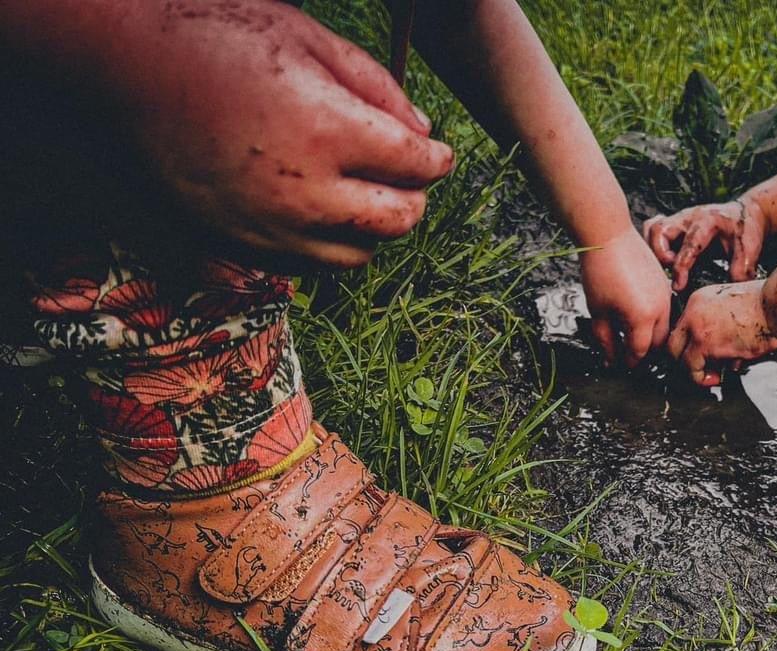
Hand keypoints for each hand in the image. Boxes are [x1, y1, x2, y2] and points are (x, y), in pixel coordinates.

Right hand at [106, 1, 454, 265]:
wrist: (119, 64)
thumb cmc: (215, 36)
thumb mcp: (307, 37)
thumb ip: (375, 87)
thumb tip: (422, 132)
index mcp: (329, 132)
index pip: (416, 167)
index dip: (437, 160)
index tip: (438, 154)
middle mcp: (305, 192)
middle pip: (397, 221)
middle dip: (414, 198)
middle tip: (408, 178)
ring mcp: (269, 226)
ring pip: (357, 256)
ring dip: (373, 230)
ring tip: (364, 197)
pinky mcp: (236, 244)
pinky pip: (305, 269)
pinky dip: (326, 248)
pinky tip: (319, 216)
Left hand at [580, 230, 673, 366]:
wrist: (609, 235)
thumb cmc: (600, 270)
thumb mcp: (598, 311)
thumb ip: (605, 340)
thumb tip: (610, 360)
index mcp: (643, 318)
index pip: (639, 351)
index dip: (629, 362)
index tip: (620, 365)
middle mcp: (660, 308)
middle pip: (657, 343)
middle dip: (643, 353)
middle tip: (626, 356)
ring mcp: (665, 295)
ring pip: (664, 327)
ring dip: (650, 337)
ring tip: (631, 338)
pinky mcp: (664, 284)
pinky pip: (664, 310)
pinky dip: (654, 320)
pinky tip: (637, 317)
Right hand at [642, 197, 766, 291]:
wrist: (745, 213)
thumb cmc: (745, 230)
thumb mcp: (749, 250)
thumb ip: (740, 271)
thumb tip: (725, 294)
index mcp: (708, 221)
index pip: (688, 244)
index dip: (680, 267)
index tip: (678, 287)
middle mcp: (688, 217)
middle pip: (659, 230)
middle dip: (660, 255)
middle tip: (671, 272)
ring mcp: (678, 219)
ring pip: (652, 229)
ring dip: (653, 250)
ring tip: (666, 267)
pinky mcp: (673, 225)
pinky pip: (652, 231)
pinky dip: (653, 247)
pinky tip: (664, 260)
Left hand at [667, 280, 776, 385]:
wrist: (775, 305)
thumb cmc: (765, 305)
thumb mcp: (733, 306)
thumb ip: (721, 325)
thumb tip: (719, 352)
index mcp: (698, 300)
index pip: (681, 328)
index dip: (688, 346)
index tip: (697, 355)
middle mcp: (693, 312)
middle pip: (673, 343)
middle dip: (683, 360)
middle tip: (697, 369)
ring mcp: (697, 327)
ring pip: (679, 357)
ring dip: (693, 371)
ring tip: (709, 376)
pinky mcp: (706, 343)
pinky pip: (693, 369)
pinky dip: (701, 378)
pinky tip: (714, 378)